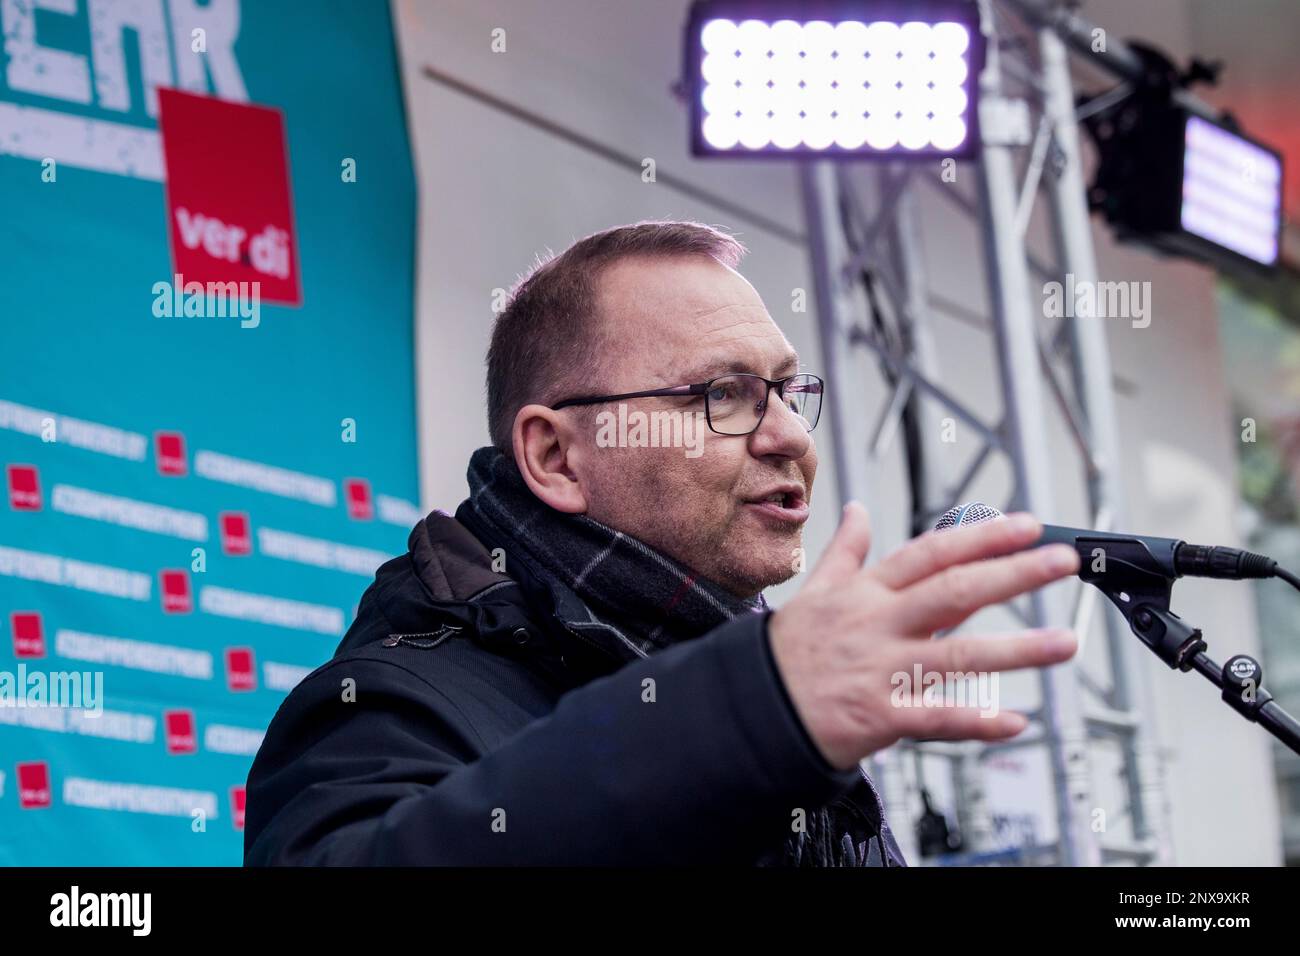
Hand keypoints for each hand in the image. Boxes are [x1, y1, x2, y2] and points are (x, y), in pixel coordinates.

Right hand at [768, 502, 1079, 770]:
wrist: (753, 709)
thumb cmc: (787, 652)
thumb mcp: (813, 591)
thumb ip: (845, 552)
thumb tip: (857, 511)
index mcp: (866, 592)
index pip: (930, 554)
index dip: (980, 537)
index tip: (1024, 527)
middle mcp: (879, 625)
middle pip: (954, 592)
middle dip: (1013, 575)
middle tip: (1060, 563)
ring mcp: (881, 671)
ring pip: (958, 656)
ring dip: (1017, 650)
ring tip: (1064, 642)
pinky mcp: (880, 717)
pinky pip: (937, 720)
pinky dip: (977, 722)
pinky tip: (1015, 721)